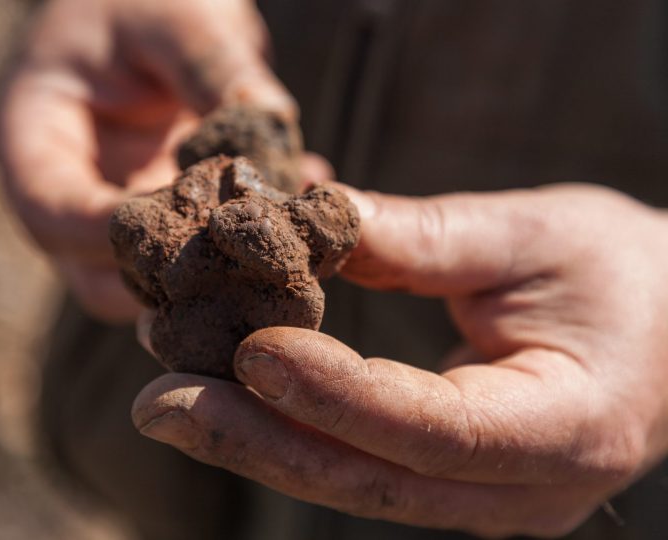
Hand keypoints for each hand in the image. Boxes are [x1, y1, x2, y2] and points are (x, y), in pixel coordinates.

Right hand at [0, 0, 293, 320]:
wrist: (156, 9)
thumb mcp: (175, 19)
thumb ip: (215, 70)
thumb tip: (272, 130)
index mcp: (30, 137)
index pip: (53, 213)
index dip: (115, 236)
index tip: (192, 233)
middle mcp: (66, 190)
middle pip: (96, 276)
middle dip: (170, 279)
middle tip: (242, 259)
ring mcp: (114, 213)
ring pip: (148, 286)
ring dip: (215, 276)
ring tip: (281, 237)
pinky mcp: (161, 221)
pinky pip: (194, 260)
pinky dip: (241, 251)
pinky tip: (295, 211)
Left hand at [132, 183, 667, 536]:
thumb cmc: (622, 272)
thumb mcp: (538, 234)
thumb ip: (428, 235)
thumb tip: (313, 215)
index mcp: (563, 428)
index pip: (429, 427)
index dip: (334, 392)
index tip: (248, 348)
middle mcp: (520, 490)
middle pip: (370, 479)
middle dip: (258, 441)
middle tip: (158, 404)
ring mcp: (484, 499)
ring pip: (353, 484)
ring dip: (256, 442)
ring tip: (166, 403)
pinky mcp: (452, 483)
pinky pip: (360, 468)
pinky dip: (289, 434)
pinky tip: (226, 401)